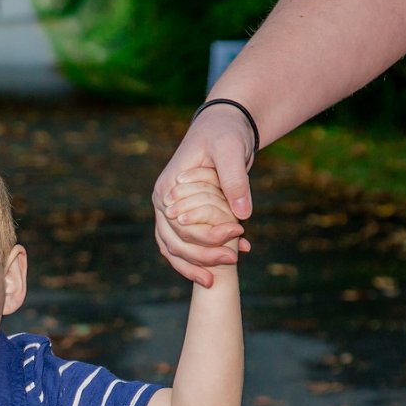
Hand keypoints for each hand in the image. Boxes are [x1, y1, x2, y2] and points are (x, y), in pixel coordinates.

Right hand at [151, 104, 255, 286]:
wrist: (223, 125)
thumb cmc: (225, 133)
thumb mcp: (231, 150)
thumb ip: (235, 179)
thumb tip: (243, 216)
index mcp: (167, 189)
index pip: (181, 226)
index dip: (207, 238)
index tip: (238, 237)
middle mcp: (162, 204)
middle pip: (175, 243)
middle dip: (203, 257)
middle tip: (234, 260)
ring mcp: (168, 212)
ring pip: (173, 250)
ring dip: (195, 265)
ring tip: (216, 280)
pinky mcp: (181, 216)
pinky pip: (182, 245)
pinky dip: (198, 258)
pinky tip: (220, 267)